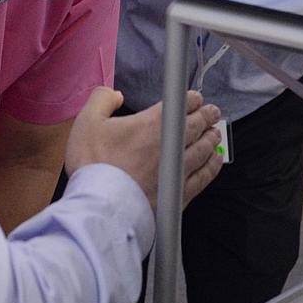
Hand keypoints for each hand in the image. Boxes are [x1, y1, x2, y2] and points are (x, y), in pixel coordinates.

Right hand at [66, 87, 222, 211]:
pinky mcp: (179, 194)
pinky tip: (215, 161)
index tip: (194, 99)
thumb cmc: (93, 167)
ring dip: (211, 138)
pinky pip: (204, 176)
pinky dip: (212, 166)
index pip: (182, 104)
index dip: (191, 99)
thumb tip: (114, 95)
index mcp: (152, 124)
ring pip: (204, 149)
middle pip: (198, 125)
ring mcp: (178, 171)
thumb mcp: (87, 122)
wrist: (100, 208)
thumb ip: (101, 99)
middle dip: (207, 116)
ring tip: (214, 133)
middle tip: (211, 112)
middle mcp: (171, 146)